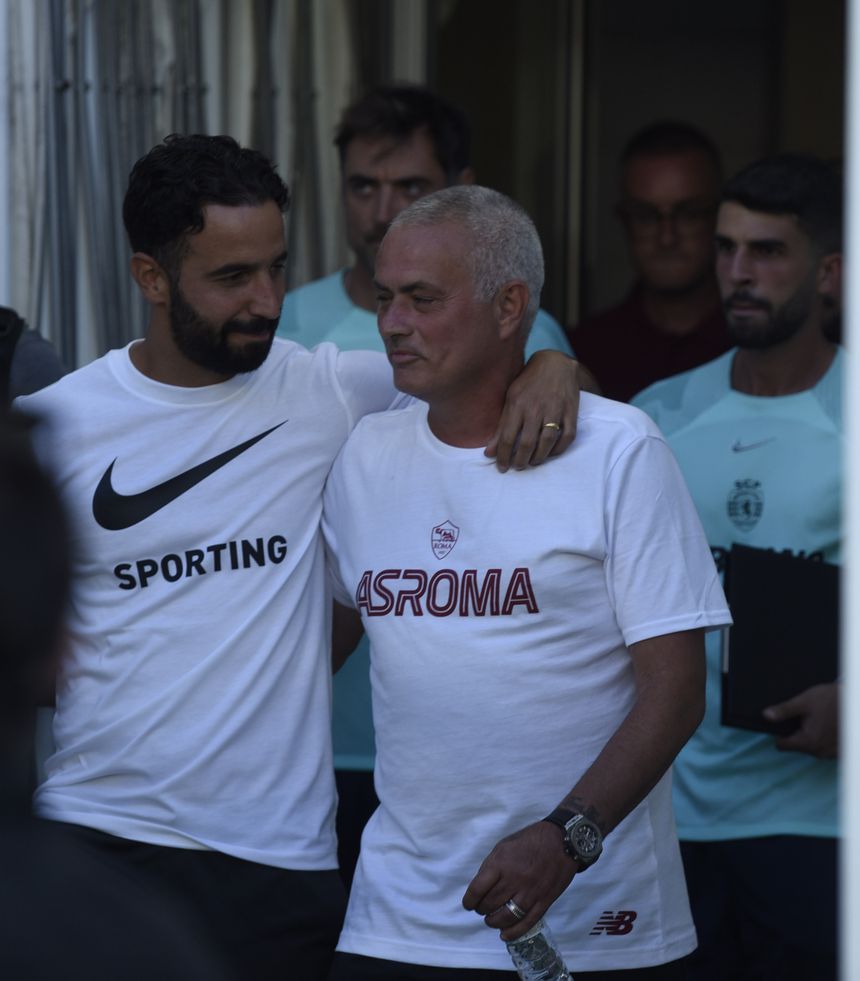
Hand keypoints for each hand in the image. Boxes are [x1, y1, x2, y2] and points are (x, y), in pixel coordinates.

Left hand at [461, 821, 576, 940]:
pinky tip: (504, 934)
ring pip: (506, 917)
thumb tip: (480, 886)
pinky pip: (526, 923)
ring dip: (494, 922)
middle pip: (490, 904)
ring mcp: (530, 893)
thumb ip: (491, 866)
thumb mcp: (503, 846)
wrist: (561, 842)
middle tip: (482, 908)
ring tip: (491, 919)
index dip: (469, 900)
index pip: (478, 889)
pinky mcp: (543, 902)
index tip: (468, 904)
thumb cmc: (529, 841)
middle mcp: (514, 880)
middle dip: (482, 909)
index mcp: (501, 863)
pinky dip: (513, 932)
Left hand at [485, 351, 579, 471]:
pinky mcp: (571, 410)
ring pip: (547, 441)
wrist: (556, 363)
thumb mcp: (510, 399)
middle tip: (518, 467)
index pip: (507, 437)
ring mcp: (555, 409)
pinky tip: (551, 453)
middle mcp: (535, 407)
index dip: (503, 456)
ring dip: (539, 457)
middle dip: (521, 460)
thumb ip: (500, 426)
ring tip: (533, 462)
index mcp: (517, 404)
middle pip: (527, 442)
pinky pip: (567, 436)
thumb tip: (488, 453)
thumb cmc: (528, 382)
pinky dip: (559, 449)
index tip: (502, 467)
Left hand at [763, 682, 838, 757]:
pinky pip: (822, 747)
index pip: (781, 745)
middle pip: (795, 746)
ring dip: (809, 735)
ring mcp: (830, 754)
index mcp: (808, 741)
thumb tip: (765, 716)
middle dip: (796, 732)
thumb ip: (784, 711)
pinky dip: (821, 738)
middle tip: (804, 717)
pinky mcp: (838, 752)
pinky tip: (825, 726)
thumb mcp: (804, 702)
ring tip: (816, 719)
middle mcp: (819, 752)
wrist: (855, 703)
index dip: (778, 732)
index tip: (784, 722)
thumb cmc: (831, 699)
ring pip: (809, 747)